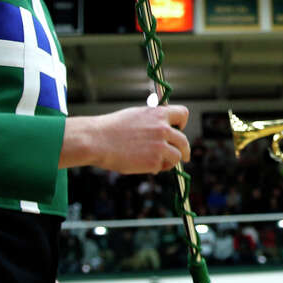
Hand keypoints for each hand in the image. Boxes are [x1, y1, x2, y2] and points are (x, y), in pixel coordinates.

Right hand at [61, 105, 189, 173]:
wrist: (97, 141)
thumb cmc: (111, 129)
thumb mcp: (135, 116)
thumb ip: (152, 121)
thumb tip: (162, 130)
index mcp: (158, 114)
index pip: (182, 114)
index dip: (182, 123)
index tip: (180, 129)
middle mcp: (163, 128)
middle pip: (184, 140)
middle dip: (184, 150)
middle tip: (184, 157)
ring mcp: (160, 146)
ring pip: (177, 156)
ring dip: (170, 161)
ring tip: (159, 163)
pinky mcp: (155, 161)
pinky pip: (162, 167)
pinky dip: (156, 168)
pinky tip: (144, 166)